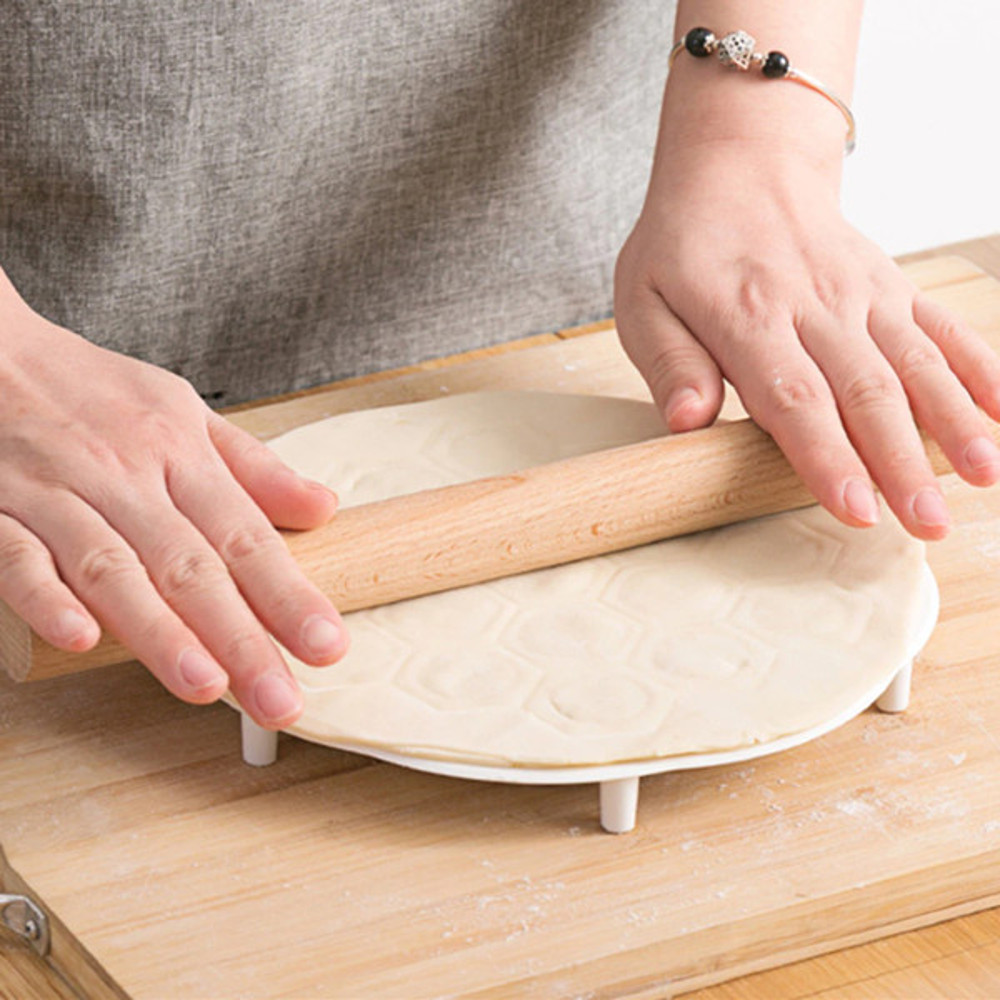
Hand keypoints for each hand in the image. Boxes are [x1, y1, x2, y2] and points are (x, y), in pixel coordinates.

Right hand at [0, 274, 347, 726]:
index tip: (327, 647)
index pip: (245, 535)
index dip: (288, 595)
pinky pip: (17, 556)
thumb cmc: (97, 392)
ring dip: (158, 631)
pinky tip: (81, 641)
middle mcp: (125, 475)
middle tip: (279, 701)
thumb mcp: (185, 411)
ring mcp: (56, 492)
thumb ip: (253, 467)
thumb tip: (323, 508)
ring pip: (112, 569)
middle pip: (190, 566)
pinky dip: (47, 598)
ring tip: (205, 686)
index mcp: (179, 452)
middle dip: (240, 638)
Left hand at [614, 136, 999, 539]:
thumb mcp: (643, 302)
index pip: (793, 398)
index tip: (856, 508)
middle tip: (927, 524)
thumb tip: (686, 423)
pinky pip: (940, 326)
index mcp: (747, 316)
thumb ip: (670, 364)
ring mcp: (861, 292)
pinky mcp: (890, 284)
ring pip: (914, 362)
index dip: (827, 457)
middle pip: (865, 392)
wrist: (740, 166)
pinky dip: (977, 366)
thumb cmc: (683, 246)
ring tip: (984, 476)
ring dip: (954, 421)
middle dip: (901, 463)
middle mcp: (814, 304)